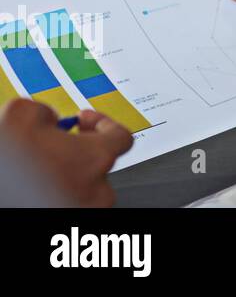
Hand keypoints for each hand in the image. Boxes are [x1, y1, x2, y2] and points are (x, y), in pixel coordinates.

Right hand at [0, 99, 132, 206]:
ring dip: (65, 178)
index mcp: (96, 158)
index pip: (121, 137)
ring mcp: (82, 214)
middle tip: (48, 149)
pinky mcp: (66, 228)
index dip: (101, 123)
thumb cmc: (3, 162)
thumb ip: (45, 110)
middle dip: (76, 153)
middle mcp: (97, 191)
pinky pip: (66, 206)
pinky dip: (53, 197)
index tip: (83, 120)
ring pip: (82, 190)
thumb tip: (48, 120)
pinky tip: (29, 191)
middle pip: (99, 165)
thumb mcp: (19, 114)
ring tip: (33, 173)